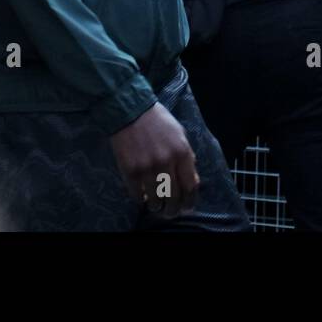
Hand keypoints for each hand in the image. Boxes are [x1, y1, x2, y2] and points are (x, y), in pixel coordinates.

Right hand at [110, 102, 199, 218]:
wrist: (130, 111)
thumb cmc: (157, 121)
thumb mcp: (180, 134)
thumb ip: (187, 156)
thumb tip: (191, 180)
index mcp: (182, 151)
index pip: (190, 186)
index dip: (190, 201)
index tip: (187, 206)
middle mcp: (166, 162)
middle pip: (174, 197)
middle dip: (174, 209)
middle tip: (171, 212)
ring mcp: (147, 167)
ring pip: (156, 200)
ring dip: (157, 206)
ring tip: (157, 205)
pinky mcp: (130, 171)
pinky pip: (137, 195)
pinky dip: (141, 199)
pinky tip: (143, 196)